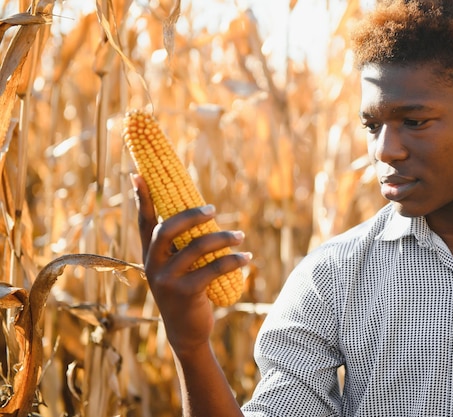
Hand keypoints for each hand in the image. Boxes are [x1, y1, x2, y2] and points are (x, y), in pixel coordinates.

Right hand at [132, 174, 250, 354]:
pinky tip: (247, 257)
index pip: (144, 222)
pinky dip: (233, 260)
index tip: (137, 174)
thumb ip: (181, 246)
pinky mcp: (185, 293)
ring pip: (196, 247)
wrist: (187, 333)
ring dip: (223, 238)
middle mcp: (152, 266)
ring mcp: (167, 280)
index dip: (141, 199)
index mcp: (149, 255)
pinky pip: (213, 269)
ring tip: (240, 235)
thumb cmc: (187, 293)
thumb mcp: (178, 269)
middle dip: (191, 215)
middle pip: (167, 229)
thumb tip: (200, 213)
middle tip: (213, 209)